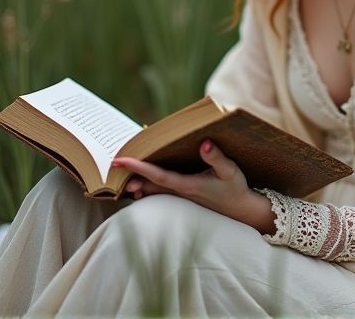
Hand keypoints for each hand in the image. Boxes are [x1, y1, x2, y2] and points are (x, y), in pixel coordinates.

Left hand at [111, 140, 275, 233]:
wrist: (242, 211)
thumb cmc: (236, 189)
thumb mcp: (230, 171)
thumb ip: (217, 158)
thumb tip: (204, 143)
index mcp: (188, 185)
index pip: (156, 175)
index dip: (137, 167)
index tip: (119, 160)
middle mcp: (180, 193)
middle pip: (147, 184)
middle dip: (130, 175)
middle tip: (113, 163)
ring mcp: (181, 197)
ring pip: (152, 190)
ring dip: (136, 182)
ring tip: (122, 171)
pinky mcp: (184, 198)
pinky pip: (160, 192)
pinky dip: (147, 185)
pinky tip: (140, 182)